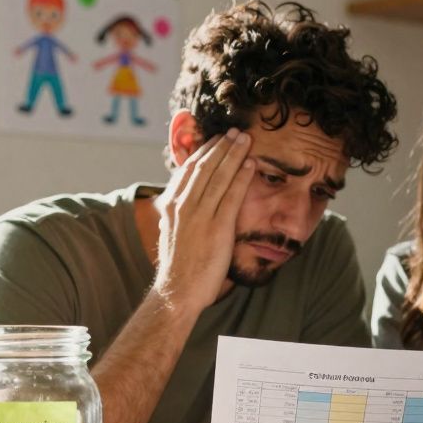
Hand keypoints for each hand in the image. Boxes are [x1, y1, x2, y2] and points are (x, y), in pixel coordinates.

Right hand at [155, 129, 254, 312]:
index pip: (189, 169)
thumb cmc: (179, 266)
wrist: (178, 291)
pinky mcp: (217, 227)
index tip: (216, 139)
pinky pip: (232, 195)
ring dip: (234, 154)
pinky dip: (241, 177)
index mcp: (172, 204)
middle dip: (221, 146)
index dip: (204, 151)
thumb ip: (177, 215)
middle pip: (205, 166)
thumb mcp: (172, 232)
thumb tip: (180, 204)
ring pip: (218, 176)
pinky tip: (251, 164)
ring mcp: (200, 215)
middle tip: (236, 131)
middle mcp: (183, 205)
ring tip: (246, 139)